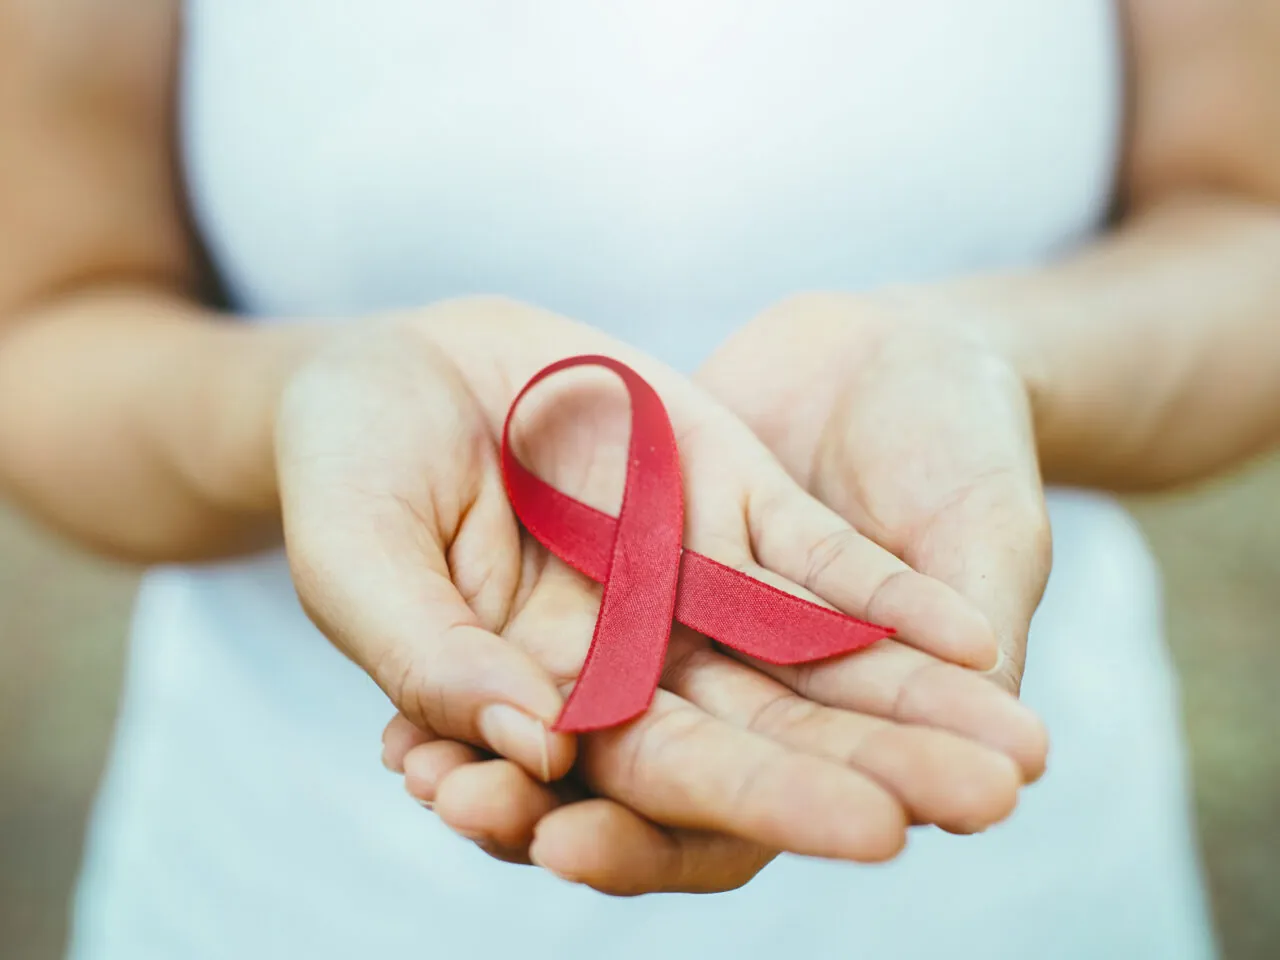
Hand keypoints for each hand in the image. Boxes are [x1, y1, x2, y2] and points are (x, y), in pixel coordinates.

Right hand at [361, 298, 1043, 893]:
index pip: (658, 778)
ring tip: (1015, 745)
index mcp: (545, 701)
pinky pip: (818, 558)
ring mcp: (691, 579)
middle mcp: (636, 659)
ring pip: (814, 658)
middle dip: (872, 768)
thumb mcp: (356, 556)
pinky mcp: (729, 498)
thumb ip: (428, 657)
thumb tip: (539, 749)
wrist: (394, 359)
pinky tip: (972, 632)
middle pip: (767, 732)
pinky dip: (887, 594)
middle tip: (983, 803)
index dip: (758, 802)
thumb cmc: (344, 464)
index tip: (870, 833)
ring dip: (912, 696)